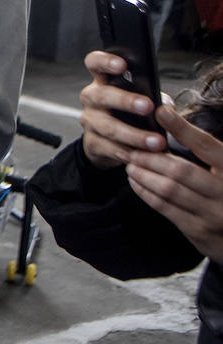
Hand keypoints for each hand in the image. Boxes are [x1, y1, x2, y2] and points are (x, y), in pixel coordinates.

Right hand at [79, 50, 167, 168]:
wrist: (108, 144)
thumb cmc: (129, 115)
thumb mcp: (139, 100)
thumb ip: (152, 98)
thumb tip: (166, 107)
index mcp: (102, 82)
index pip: (94, 63)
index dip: (105, 61)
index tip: (122, 65)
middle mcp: (92, 99)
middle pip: (102, 95)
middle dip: (125, 101)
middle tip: (147, 106)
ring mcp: (90, 121)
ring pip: (109, 127)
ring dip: (135, 135)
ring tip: (156, 142)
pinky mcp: (92, 143)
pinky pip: (111, 149)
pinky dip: (130, 153)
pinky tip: (145, 156)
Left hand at [124, 105, 222, 262]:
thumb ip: (207, 152)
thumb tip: (172, 121)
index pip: (206, 146)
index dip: (182, 128)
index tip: (161, 112)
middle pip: (180, 170)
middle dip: (151, 158)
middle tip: (133, 150)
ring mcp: (212, 214)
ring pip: (168, 190)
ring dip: (144, 175)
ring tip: (130, 165)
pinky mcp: (198, 231)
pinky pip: (165, 208)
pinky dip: (146, 192)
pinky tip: (136, 182)